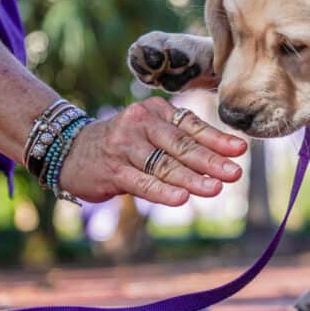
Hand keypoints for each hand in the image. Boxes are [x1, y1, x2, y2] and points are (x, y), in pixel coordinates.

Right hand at [58, 97, 246, 205]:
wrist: (69, 149)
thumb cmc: (123, 142)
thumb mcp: (150, 131)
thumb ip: (179, 140)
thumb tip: (222, 157)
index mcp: (157, 111)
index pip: (192, 126)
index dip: (218, 139)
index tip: (241, 150)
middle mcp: (142, 124)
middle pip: (182, 145)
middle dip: (211, 160)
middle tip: (235, 173)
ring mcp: (125, 146)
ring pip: (164, 165)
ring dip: (192, 178)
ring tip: (215, 189)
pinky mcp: (112, 169)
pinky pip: (141, 181)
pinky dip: (162, 191)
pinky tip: (181, 198)